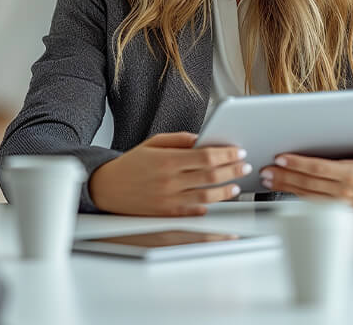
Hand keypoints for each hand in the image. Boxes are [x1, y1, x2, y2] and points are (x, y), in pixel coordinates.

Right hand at [88, 132, 248, 215]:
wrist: (108, 188)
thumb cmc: (130, 165)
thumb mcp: (152, 143)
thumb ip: (179, 139)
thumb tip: (203, 139)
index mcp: (167, 160)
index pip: (206, 156)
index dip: (227, 154)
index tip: (238, 151)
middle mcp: (170, 181)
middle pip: (212, 176)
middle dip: (233, 170)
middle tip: (244, 166)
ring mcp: (170, 200)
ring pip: (208, 196)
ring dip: (227, 190)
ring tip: (236, 184)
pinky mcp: (168, 213)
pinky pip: (196, 210)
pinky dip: (209, 205)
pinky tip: (216, 198)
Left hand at [260, 124, 352, 210]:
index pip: (321, 169)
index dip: (299, 164)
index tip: (281, 158)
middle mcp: (345, 191)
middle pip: (308, 183)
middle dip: (285, 176)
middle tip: (265, 169)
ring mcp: (340, 203)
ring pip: (307, 194)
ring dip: (285, 186)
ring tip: (267, 178)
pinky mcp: (337, 209)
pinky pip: (313, 202)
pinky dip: (295, 195)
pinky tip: (281, 187)